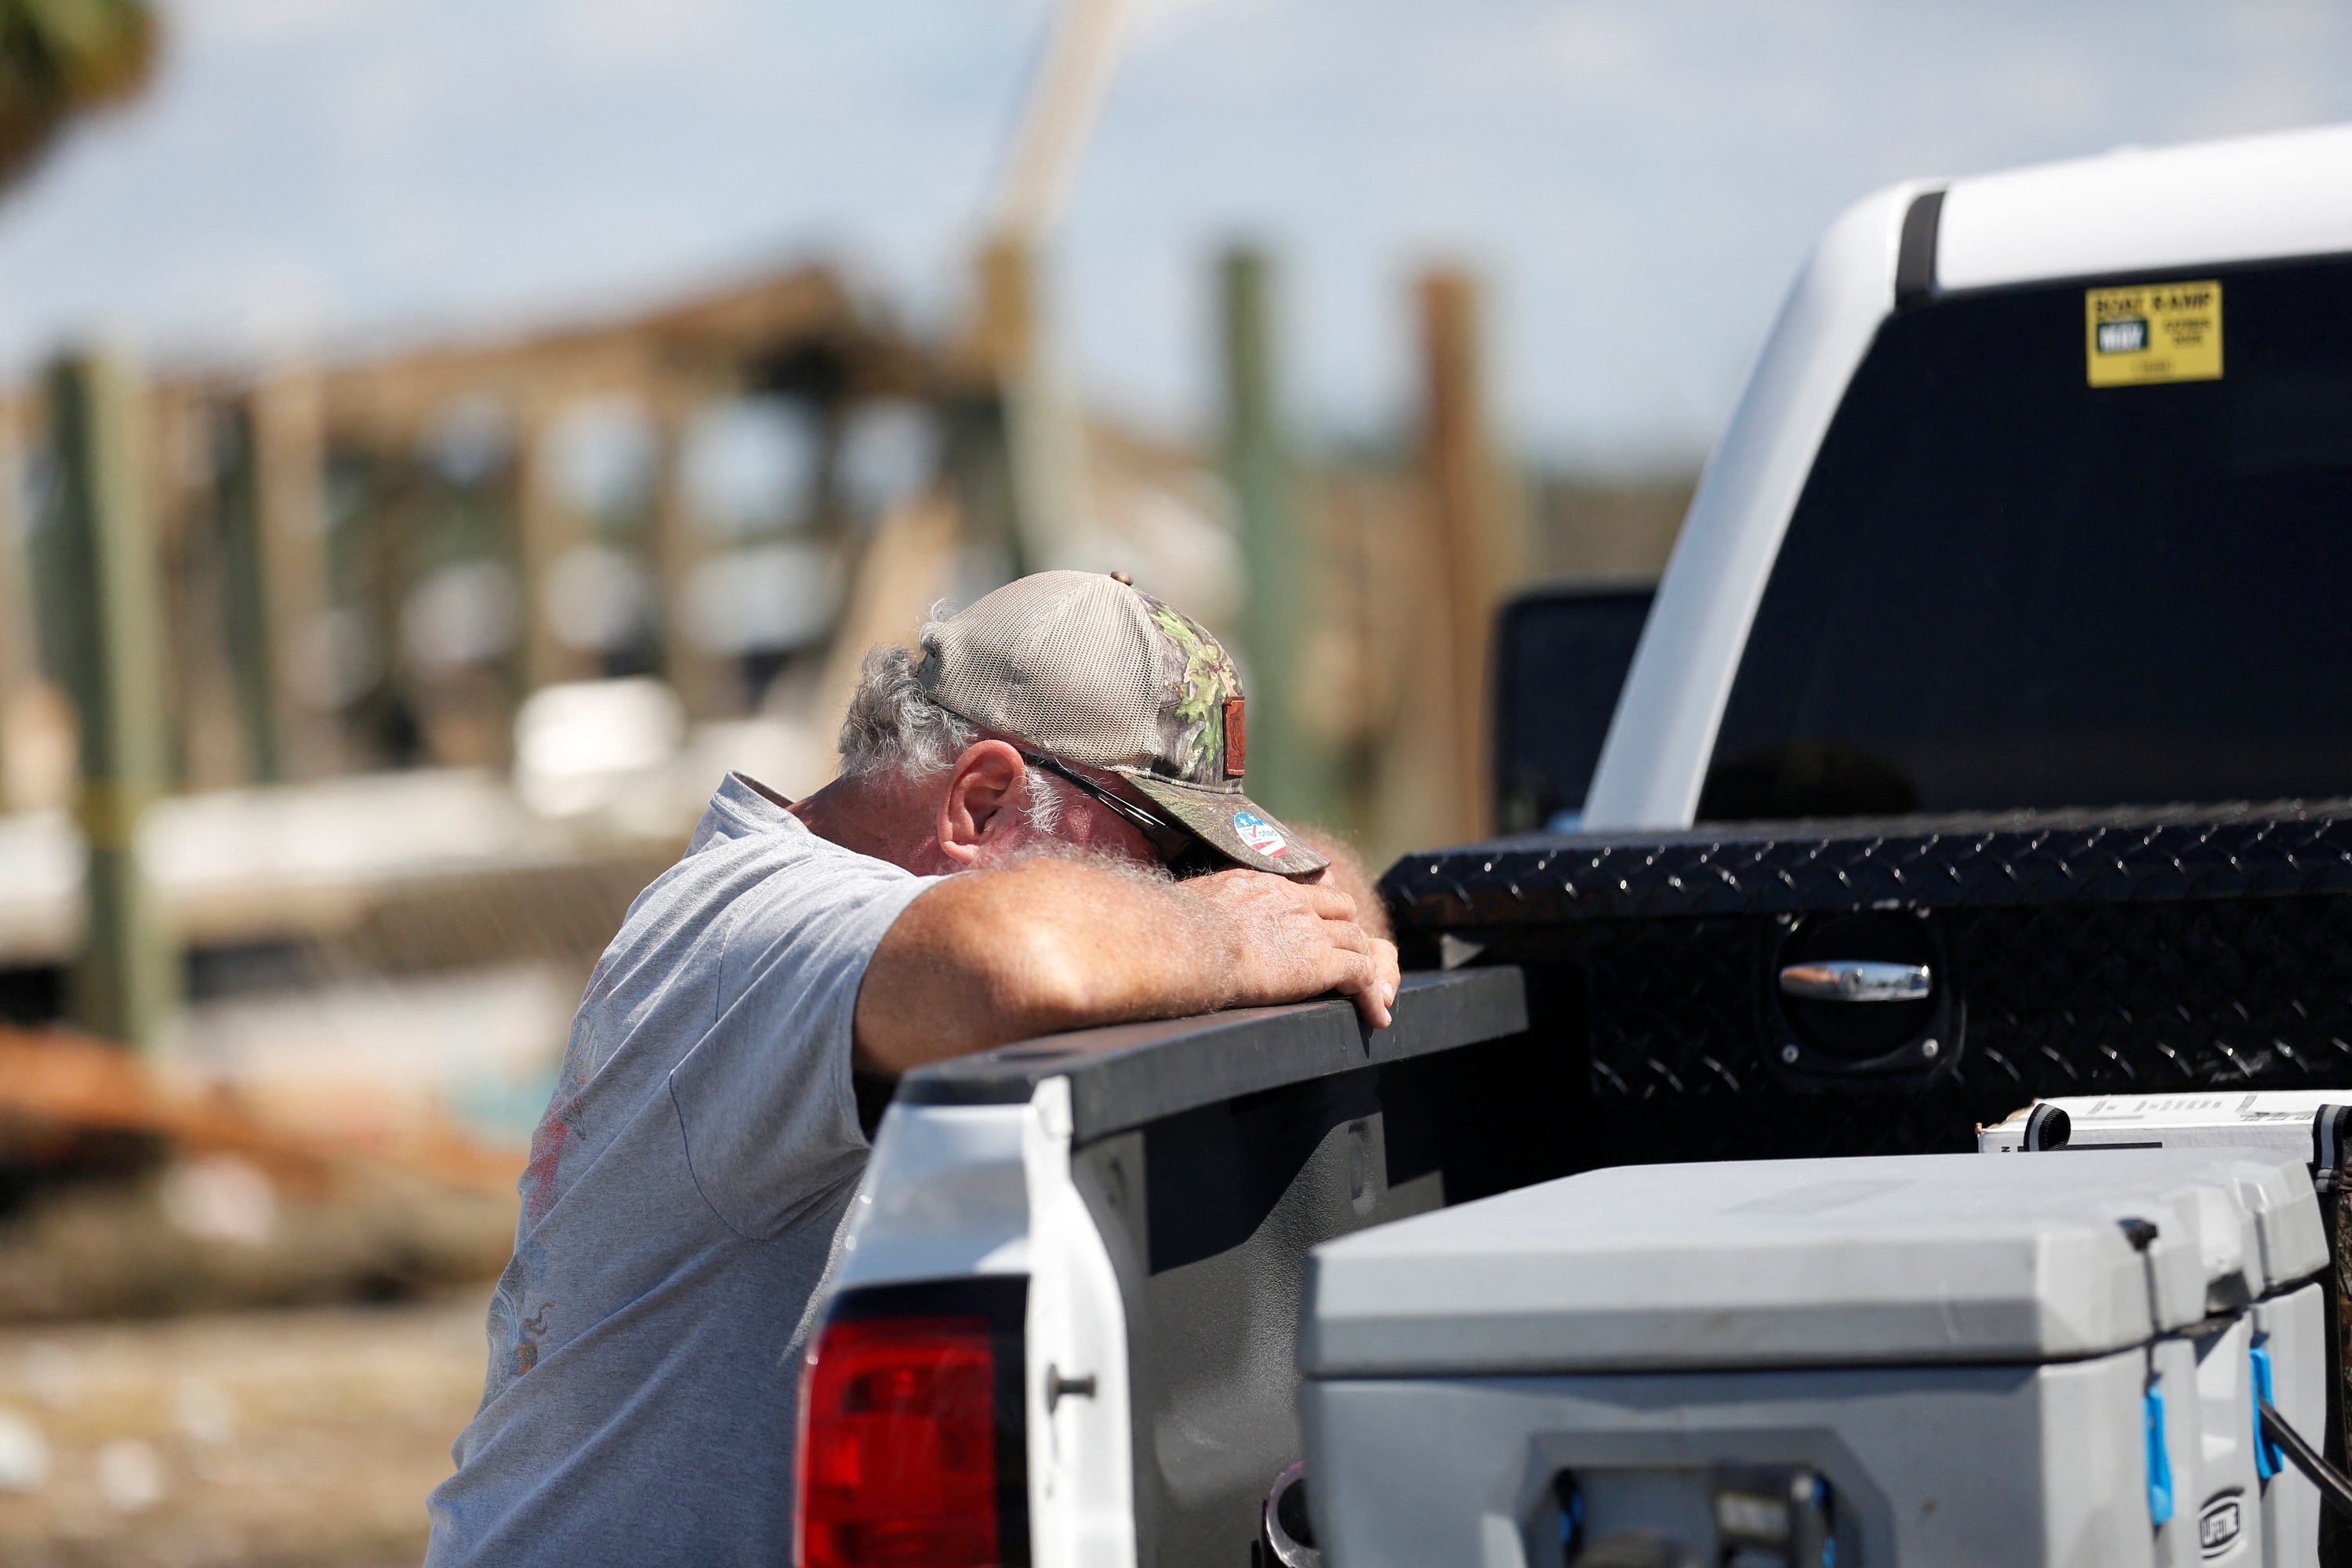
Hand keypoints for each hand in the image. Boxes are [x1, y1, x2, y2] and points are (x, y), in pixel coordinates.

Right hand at [1179, 868, 1401, 1027]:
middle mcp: (1295, 902)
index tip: (1327, 925)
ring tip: (1371, 997)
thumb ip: (1203, 908)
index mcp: (1264, 885)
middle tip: (1351, 966)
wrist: (1189, 942)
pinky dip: (1372, 996)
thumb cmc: (1174, 929)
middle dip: (1350, 939)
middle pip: (1342, 913)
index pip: (1309, 891)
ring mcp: (1312, 931)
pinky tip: (1376, 1017)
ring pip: (1358, 943)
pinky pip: (1361, 976)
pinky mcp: (1322, 963)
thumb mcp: (1193, 902)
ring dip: (1365, 969)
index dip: (1324, 909)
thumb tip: (1176, 919)